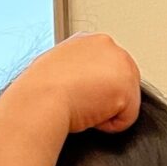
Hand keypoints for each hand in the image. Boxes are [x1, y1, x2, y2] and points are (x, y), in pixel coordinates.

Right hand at [13, 33, 141, 135]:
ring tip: (83, 106)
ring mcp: (121, 66)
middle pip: (123, 82)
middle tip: (80, 102)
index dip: (95, 87)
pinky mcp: (127, 89)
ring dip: (106, 110)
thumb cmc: (39, 90)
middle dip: (105, 97)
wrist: (41, 99)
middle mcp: (109, 46)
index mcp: (90, 40)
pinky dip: (109, 125)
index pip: (107, 68)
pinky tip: (89, 115)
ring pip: (126, 100)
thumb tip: (79, 84)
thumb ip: (76, 70)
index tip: (79, 93)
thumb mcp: (56, 67)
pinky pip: (127, 118)